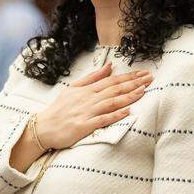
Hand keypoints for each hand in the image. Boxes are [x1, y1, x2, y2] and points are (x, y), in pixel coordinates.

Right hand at [35, 63, 151, 149]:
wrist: (43, 127)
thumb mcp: (73, 88)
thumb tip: (109, 66)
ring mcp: (86, 112)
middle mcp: (88, 99)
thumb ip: (92, 77)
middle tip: (150, 78)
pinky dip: (115, 115)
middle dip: (134, 83)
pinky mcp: (84, 126)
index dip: (129, 77)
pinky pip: (102, 119)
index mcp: (87, 90)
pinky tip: (127, 112)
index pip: (112, 80)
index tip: (143, 73)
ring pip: (111, 102)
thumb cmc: (59, 109)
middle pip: (114, 89)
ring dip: (128, 96)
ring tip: (143, 91)